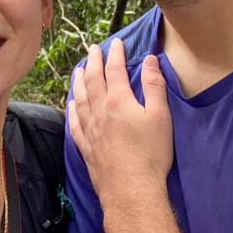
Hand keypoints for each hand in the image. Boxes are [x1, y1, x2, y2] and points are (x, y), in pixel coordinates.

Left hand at [68, 38, 172, 206]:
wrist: (131, 190)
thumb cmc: (150, 154)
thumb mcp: (161, 116)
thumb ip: (154, 86)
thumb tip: (149, 60)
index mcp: (118, 101)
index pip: (114, 70)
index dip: (115, 54)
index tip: (116, 42)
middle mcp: (99, 111)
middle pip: (92, 80)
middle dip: (93, 61)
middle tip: (93, 48)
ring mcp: (89, 129)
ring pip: (80, 98)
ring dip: (79, 81)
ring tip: (78, 70)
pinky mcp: (85, 146)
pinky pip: (74, 121)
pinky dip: (72, 108)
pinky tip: (71, 104)